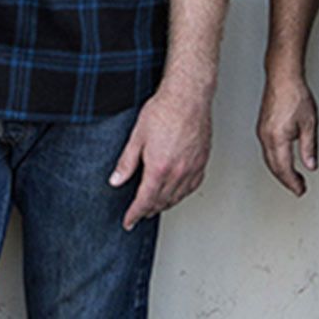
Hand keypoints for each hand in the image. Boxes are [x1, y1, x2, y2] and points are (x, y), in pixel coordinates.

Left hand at [110, 82, 212, 230]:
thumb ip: (126, 162)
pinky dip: (182, 193)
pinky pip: (193, 186)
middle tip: (139, 213)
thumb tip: (116, 181)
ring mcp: (192, 168)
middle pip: (162, 201)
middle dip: (148, 210)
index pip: (144, 201)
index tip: (129, 222)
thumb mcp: (137, 136)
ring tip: (155, 205)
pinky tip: (177, 191)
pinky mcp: (202, 162)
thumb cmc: (164, 111)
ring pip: (178, 197)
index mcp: (159, 168)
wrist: (188, 97)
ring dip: (165, 204)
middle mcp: (178, 172)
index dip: (135, 214)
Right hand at [256, 73, 318, 196]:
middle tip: (298, 187)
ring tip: (292, 177)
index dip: (292, 183)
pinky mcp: (262, 127)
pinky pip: (267, 150)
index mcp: (277, 138)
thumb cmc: (295, 96)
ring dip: (280, 171)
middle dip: (286, 180)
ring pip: (269, 159)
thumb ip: (309, 148)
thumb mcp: (309, 124)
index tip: (300, 190)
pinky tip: (283, 160)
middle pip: (274, 167)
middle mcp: (266, 137)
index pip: (284, 169)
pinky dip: (275, 160)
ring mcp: (262, 132)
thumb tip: (310, 165)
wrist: (283, 78)